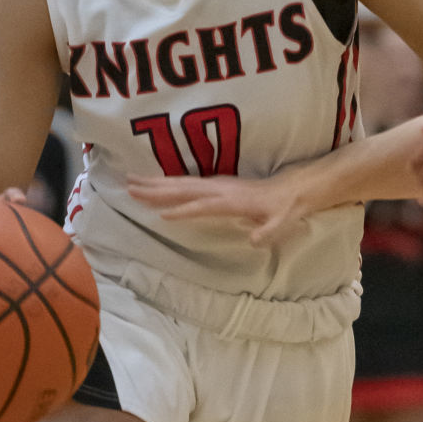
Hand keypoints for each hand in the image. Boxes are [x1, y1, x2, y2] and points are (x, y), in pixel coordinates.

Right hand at [127, 171, 306, 245]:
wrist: (293, 190)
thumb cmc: (285, 210)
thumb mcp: (282, 223)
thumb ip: (269, 232)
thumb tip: (255, 239)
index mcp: (232, 200)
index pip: (203, 205)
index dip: (184, 210)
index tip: (162, 215)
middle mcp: (220, 189)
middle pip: (183, 188)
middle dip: (156, 189)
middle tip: (129, 188)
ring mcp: (217, 184)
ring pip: (181, 182)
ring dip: (155, 183)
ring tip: (131, 181)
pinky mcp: (216, 184)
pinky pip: (186, 182)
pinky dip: (167, 182)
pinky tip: (154, 184)